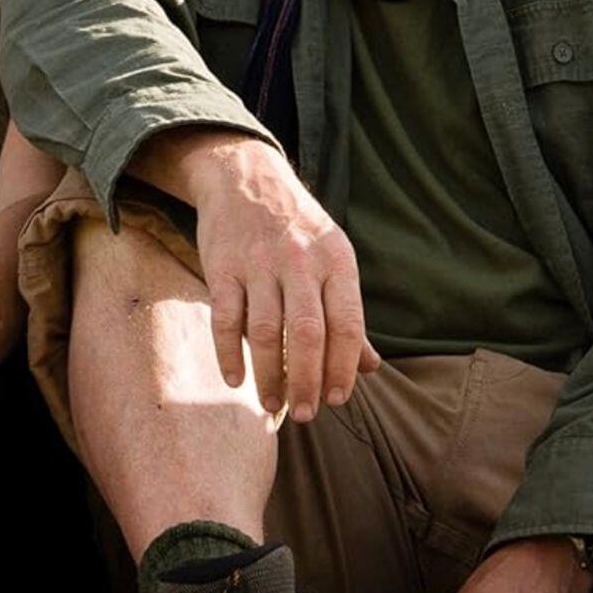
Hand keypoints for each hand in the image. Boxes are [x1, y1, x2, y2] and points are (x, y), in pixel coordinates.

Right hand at [185, 139, 377, 422]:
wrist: (245, 178)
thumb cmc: (296, 228)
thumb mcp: (333, 258)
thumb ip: (348, 314)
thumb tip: (369, 367)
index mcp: (336, 260)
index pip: (347, 323)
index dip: (344, 366)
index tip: (337, 399)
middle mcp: (300, 262)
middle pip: (307, 333)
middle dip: (307, 381)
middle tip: (306, 415)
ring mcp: (259, 264)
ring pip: (266, 332)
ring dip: (270, 376)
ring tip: (272, 405)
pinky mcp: (223, 267)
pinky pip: (225, 319)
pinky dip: (229, 354)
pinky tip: (236, 380)